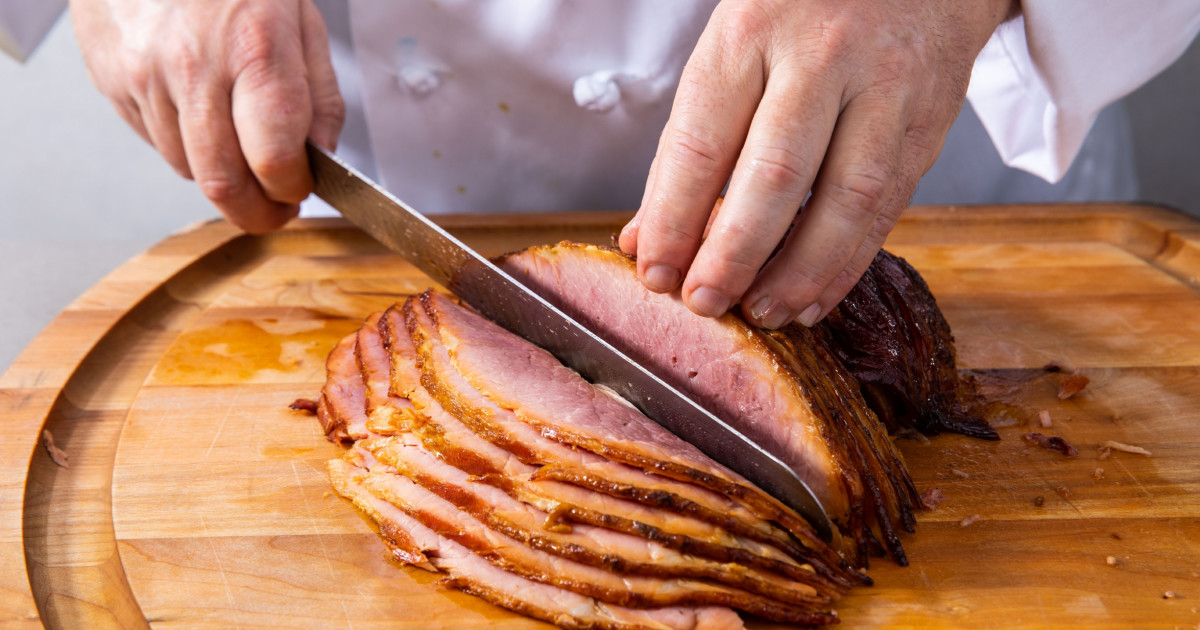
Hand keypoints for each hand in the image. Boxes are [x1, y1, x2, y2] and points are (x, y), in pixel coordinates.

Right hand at [69, 0, 343, 233]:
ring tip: (240, 147)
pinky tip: (200, 113)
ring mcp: (144, 77)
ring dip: (221, 176)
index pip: (274, 160)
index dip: (293, 190)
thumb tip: (322, 157)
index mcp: (254, 50)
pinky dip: (185, 146)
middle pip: (223, 183)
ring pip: (188, 169)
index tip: (302, 191)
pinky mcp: (111, 81)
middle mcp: (193, 68)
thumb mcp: (301, 19)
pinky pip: (153, 142)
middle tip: (276, 209)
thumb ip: (319, 96)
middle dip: (257, 213)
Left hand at [619, 0, 1014, 326]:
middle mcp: (823, 56)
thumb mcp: (731, 51)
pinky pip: (886, 208)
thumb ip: (689, 146)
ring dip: (798, 272)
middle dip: (733, 254)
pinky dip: (847, 263)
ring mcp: (885, 89)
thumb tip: (646, 239)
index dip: (674, 219)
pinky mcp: (928, 123)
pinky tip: (814, 297)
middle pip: (774, 175)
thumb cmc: (801, 13)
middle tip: (705, 302)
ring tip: (762, 311)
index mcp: (752, 31)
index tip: (655, 274)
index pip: (703, 142)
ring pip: (844, 200)